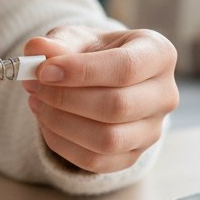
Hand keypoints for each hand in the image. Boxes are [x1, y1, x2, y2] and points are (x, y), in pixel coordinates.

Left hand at [22, 26, 177, 172]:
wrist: (100, 78)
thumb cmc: (91, 53)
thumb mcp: (75, 38)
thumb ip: (56, 42)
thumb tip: (37, 50)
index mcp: (158, 54)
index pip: (126, 67)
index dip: (82, 71)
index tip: (44, 70)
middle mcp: (165, 94)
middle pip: (118, 106)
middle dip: (66, 98)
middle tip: (34, 86)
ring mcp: (153, 129)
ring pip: (108, 139)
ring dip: (62, 123)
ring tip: (37, 102)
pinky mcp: (134, 155)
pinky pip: (97, 161)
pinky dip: (63, 144)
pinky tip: (46, 122)